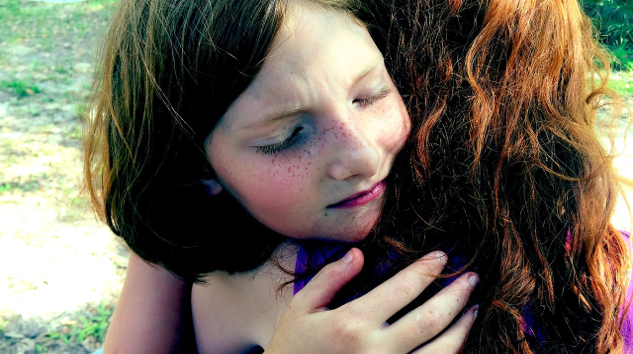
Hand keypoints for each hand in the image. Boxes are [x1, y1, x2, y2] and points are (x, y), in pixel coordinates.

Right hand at [265, 249, 477, 353]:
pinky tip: (455, 341)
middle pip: (431, 318)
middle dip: (456, 294)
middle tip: (472, 277)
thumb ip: (330, 279)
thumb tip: (359, 254)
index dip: (427, 270)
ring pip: (441, 350)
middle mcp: (377, 350)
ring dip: (462, 327)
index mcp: (353, 323)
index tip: (443, 257)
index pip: (403, 288)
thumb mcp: (302, 309)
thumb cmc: (292, 348)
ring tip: (473, 308)